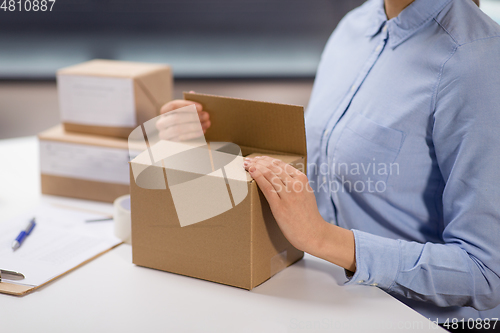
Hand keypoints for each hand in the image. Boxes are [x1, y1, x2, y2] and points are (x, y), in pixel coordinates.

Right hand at [156, 98, 210, 140]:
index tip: (201, 107)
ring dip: (195, 126)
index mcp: (164, 111)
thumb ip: (189, 103)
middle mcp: (161, 123)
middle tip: (206, 115)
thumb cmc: (187, 120)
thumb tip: (192, 93)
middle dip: (193, 116)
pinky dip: (194, 134)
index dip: (187, 105)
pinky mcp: (170, 144)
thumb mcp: (187, 111)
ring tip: (207, 123)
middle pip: (176, 118)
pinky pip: (181, 138)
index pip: (173, 106)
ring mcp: (164, 135)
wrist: (184, 137)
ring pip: (179, 129)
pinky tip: (203, 131)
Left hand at [243, 156, 355, 271]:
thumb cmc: (308, 216)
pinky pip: (267, 187)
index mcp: (302, 179)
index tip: (258, 158)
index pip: (281, 164)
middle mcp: (296, 184)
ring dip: (255, 167)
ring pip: (269, 175)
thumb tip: (283, 178)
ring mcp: (288, 195)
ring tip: (247, 165)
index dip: (267, 159)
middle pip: (273, 168)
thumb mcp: (307, 194)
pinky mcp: (280, 206)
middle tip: (248, 160)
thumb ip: (297, 184)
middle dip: (259, 161)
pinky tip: (252, 172)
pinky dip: (258, 177)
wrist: (314, 234)